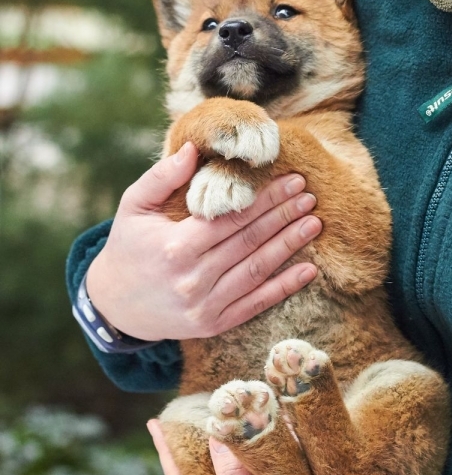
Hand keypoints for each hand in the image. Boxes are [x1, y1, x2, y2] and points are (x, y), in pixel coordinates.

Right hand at [85, 142, 321, 340]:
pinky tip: (308, 271)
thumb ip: (162, 177)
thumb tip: (194, 149)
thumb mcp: (133, 206)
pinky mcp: (213, 325)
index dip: (265, 199)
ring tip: (314, 224)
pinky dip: (284, 288)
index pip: (232, 218)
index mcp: (176, 247)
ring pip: (257, 271)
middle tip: (310, 197)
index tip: (292, 180)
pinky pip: (255, 305)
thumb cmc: (127, 247)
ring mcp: (205, 306)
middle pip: (249, 242)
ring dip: (289, 246)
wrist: (114, 305)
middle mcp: (193, 279)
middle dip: (283, 216)